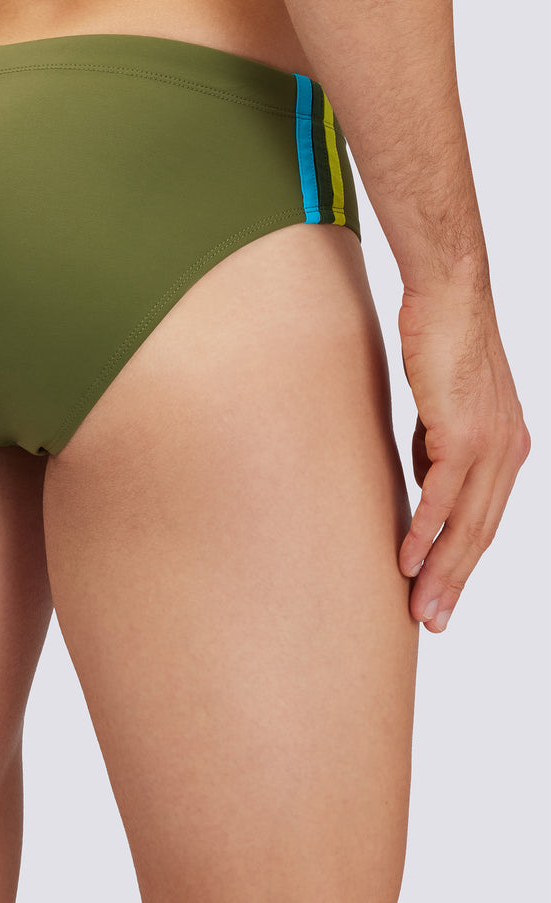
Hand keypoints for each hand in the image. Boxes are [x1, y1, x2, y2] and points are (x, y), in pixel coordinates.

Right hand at [397, 283, 529, 631]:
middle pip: (481, 533)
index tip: (440, 593)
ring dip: (440, 571)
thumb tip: (426, 485)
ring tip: (420, 605)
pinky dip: (425, 532)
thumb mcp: (443, 405)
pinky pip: (442, 496)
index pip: (485, 519)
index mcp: (507, 448)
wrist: (449, 295)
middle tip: (431, 620)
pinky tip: (406, 559)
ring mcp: (491, 444)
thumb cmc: (441, 339)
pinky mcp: (465, 433)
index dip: (462, 561)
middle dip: (454, 582)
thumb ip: (438, 448)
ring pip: (467, 524)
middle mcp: (508, 452)